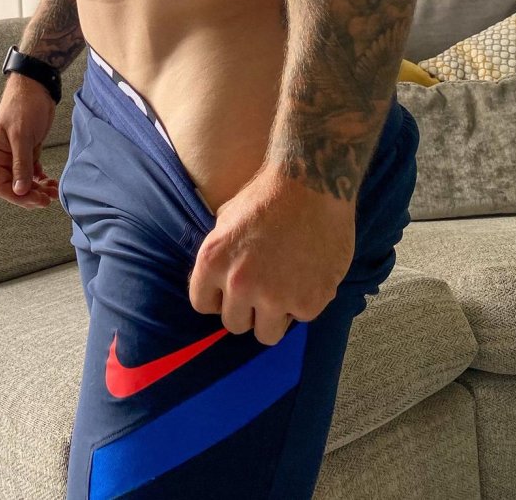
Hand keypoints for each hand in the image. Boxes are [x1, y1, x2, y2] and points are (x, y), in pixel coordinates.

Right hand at [0, 74, 60, 209]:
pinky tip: (52, 182)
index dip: (18, 197)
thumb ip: (21, 164)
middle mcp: (3, 157)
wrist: (36, 86)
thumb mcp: (22, 135)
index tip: (36, 200)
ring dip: (38, 189)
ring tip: (53, 192)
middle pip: (14, 187)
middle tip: (48, 199)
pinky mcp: (29, 150)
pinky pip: (33, 172)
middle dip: (30, 195)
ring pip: (25, 181)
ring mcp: (16, 155)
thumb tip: (19, 191)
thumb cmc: (24, 106)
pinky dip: (42, 180)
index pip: (1, 186)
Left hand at [187, 164, 355, 344]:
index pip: (203, 304)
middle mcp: (240, 284)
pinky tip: (309, 273)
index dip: (219, 297)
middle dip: (247, 309)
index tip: (233, 289)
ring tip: (286, 287)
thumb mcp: (226, 219)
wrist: (313, 181)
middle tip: (263, 288)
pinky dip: (306, 301)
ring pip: (267, 333)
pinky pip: (301, 317)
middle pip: (234, 324)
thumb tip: (218, 283)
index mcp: (213, 261)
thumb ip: (220, 255)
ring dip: (274, 316)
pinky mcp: (309, 302)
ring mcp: (275, 296)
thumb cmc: (268, 194)